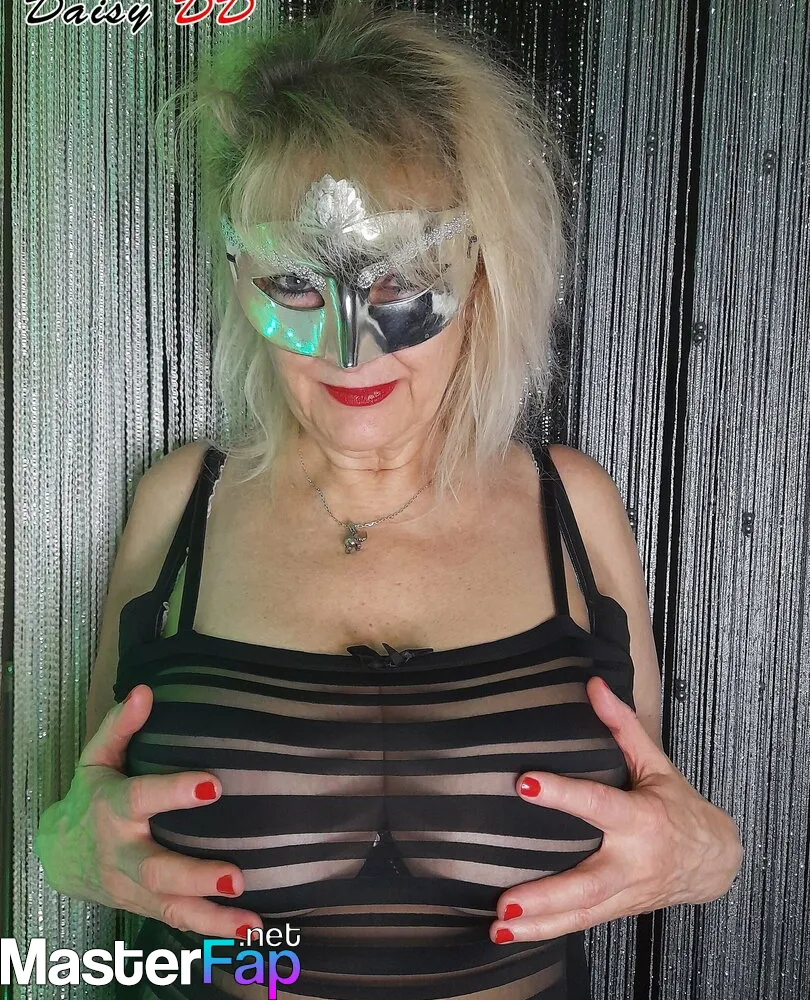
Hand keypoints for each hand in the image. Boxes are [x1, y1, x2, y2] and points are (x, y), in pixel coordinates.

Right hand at [34, 684, 261, 938]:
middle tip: (237, 876)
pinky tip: (250, 931)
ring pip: (171, 906)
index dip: (174, 793)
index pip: (142, 799)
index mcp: (114, 809)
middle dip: (196, 875)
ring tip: (251, 918)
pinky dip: (214, 931)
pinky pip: (180, 922)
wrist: (59, 856)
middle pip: (157, 869)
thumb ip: (120, 725)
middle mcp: (123, 853)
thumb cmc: (89, 798)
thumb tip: (144, 690)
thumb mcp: (96, 758)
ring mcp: (134, 887)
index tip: (213, 785)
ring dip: (212, 915)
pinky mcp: (148, 906)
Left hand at [490, 675, 742, 942]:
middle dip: (546, 896)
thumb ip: (623, 726)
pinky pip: (580, 924)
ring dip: (538, 925)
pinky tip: (510, 936)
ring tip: (499, 928)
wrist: (715, 860)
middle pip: (588, 883)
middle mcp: (633, 862)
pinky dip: (546, 931)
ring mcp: (626, 893)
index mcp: (642, 820)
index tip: (524, 783)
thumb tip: (593, 685)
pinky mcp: (618, 909)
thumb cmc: (681, 807)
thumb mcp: (657, 764)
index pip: (598, 805)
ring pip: (580, 914)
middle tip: (506, 902)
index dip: (562, 794)